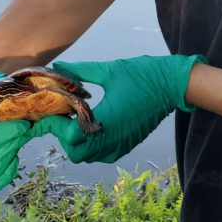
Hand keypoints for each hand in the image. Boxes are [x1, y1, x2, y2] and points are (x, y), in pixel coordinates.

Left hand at [41, 54, 205, 163]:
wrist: (172, 85)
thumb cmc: (143, 74)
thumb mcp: (109, 70)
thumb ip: (79, 71)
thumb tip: (57, 65)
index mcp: (106, 119)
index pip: (70, 134)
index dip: (55, 124)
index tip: (50, 111)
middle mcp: (113, 137)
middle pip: (75, 151)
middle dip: (64, 136)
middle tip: (64, 116)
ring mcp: (122, 143)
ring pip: (88, 156)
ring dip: (76, 143)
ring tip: (77, 120)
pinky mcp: (128, 144)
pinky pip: (102, 155)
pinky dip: (91, 147)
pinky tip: (92, 127)